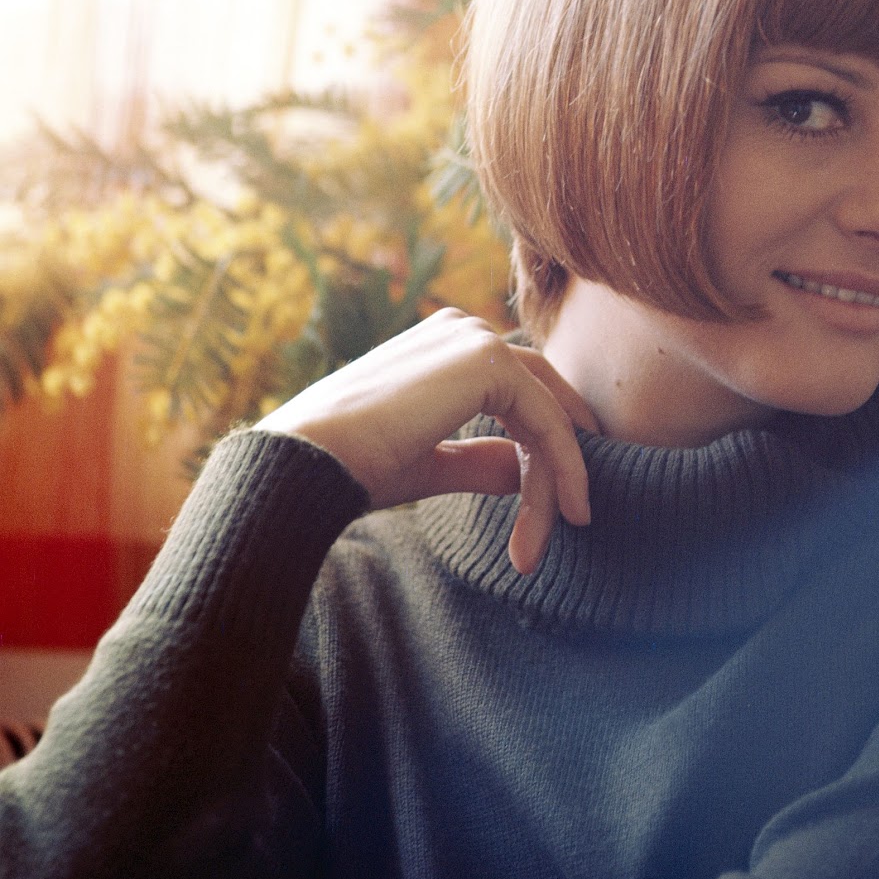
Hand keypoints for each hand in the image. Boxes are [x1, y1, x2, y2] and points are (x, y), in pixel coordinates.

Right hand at [257, 309, 594, 572]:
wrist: (305, 462)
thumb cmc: (352, 465)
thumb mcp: (430, 462)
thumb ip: (481, 459)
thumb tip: (525, 470)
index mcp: (446, 347)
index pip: (520, 395)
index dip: (543, 451)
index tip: (558, 511)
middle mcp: (464, 331)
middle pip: (541, 400)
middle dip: (561, 463)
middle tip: (574, 518)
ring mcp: (476, 340)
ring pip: (547, 416)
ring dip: (554, 480)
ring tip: (538, 547)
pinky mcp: (487, 362)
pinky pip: (546, 422)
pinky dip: (560, 470)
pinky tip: (563, 514)